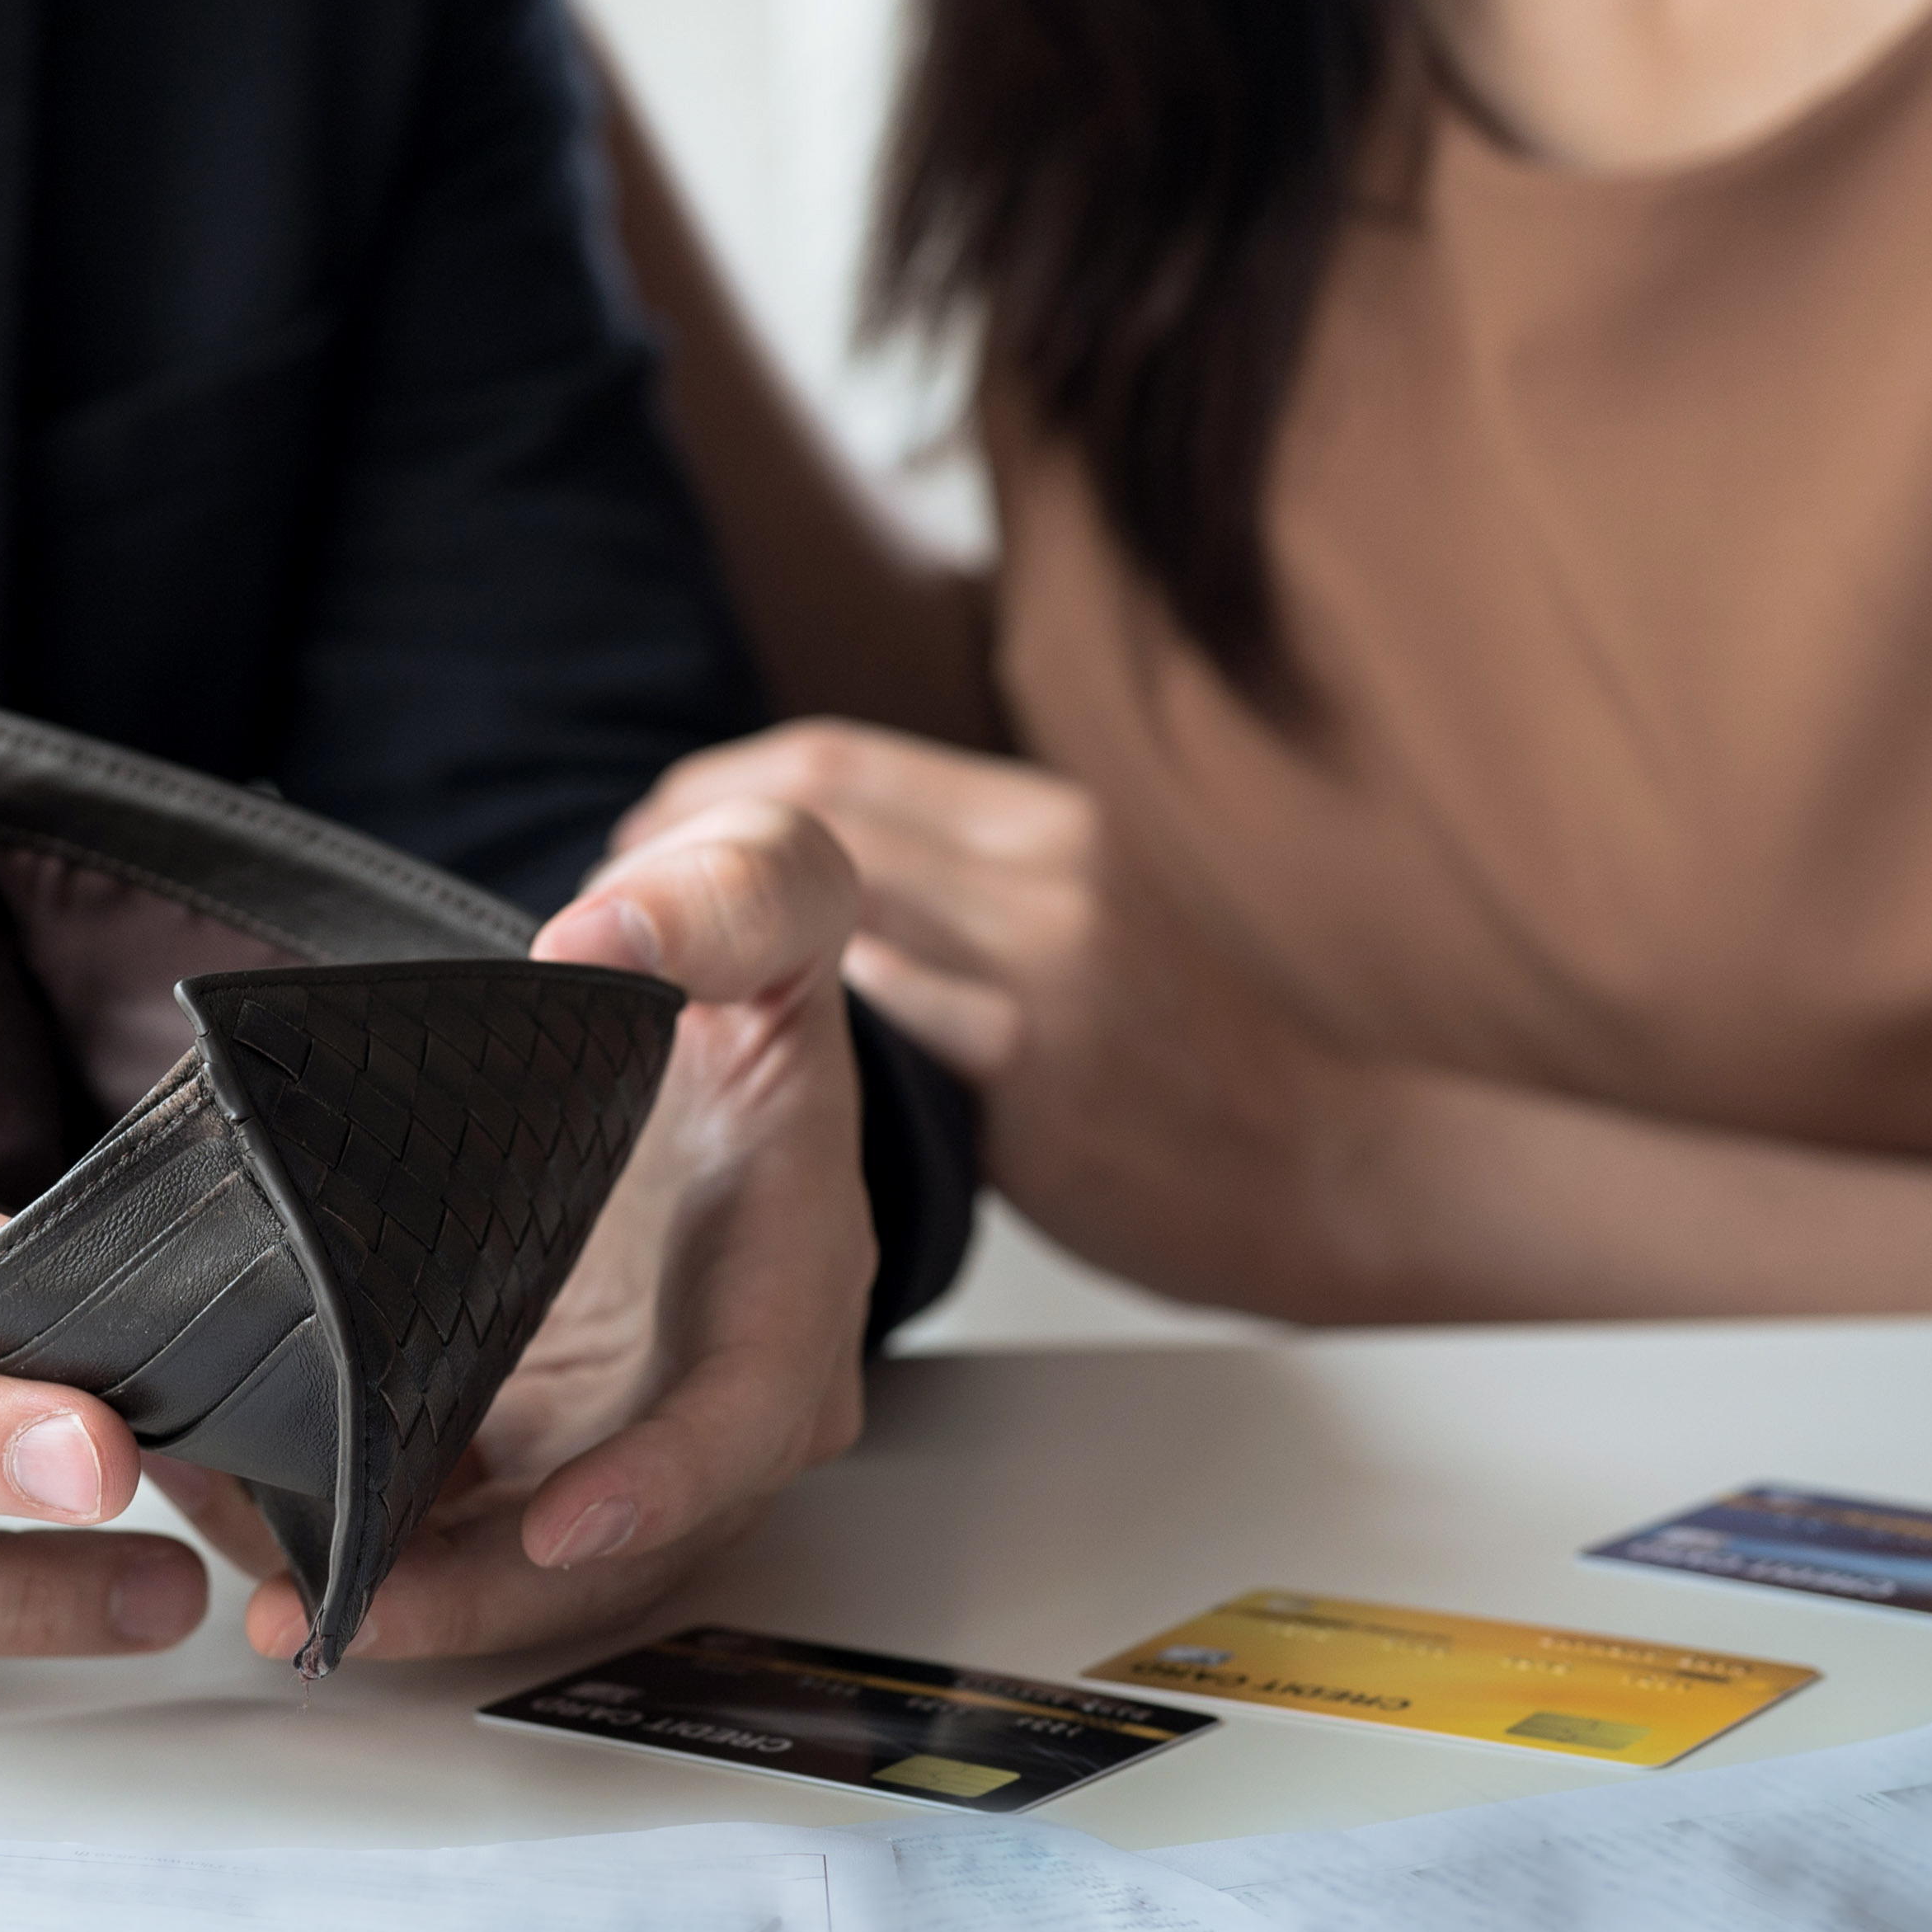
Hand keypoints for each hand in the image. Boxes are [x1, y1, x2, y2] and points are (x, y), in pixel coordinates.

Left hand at [164, 799, 877, 1662]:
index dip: (664, 1483)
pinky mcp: (539, 1434)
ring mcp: (625, 1425)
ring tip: (248, 1581)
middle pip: (618, 1544)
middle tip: (326, 1607)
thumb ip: (717, 901)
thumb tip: (603, 937)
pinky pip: (455, 1519)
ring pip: (520, 1564)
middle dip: (476, 1595)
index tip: (563, 1529)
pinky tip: (240, 1519)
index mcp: (791, 1268)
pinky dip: (357, 1536)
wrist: (693, 1014)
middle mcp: (718, 1383)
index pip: (746, 1411)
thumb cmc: (738, 970)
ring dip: (395, 1590)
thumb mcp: (765, 889)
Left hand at [636, 722, 1384, 1319]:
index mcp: (1048, 824)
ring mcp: (1049, 958)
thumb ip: (964, 895)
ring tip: (633, 972)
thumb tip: (808, 893)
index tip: (638, 839)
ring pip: (829, 892)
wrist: (1330, 1174)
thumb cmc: (1190, 1075)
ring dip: (712, 926)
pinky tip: (728, 1052)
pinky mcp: (1041, 1060)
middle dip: (681, 845)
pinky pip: (885, 1008)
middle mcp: (1048, 866)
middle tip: (601, 905)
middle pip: (810, 806)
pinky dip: (789, 1013)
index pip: (832, 758)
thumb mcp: (1085, 934)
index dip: (710, 789)